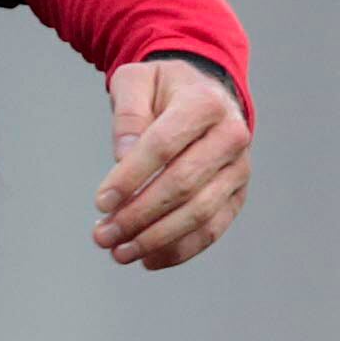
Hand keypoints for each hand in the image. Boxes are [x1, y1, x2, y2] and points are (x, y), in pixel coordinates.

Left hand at [94, 60, 249, 269]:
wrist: (204, 98)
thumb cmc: (164, 91)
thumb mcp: (136, 81)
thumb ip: (127, 111)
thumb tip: (123, 154)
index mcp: (205, 102)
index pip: (163, 146)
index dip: (130, 177)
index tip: (100, 202)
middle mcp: (231, 136)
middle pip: (182, 184)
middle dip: (138, 215)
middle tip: (102, 235)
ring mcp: (238, 169)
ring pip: (199, 213)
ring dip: (155, 239)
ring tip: (119, 252)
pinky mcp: (237, 196)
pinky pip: (211, 230)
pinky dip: (179, 250)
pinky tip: (147, 259)